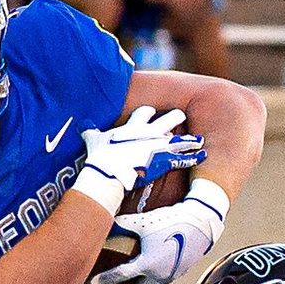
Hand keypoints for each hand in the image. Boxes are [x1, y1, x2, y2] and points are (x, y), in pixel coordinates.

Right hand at [71, 106, 205, 214]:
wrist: (111, 171)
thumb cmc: (102, 157)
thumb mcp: (93, 140)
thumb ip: (90, 131)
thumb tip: (82, 125)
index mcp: (133, 127)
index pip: (144, 113)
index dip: (148, 113)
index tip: (151, 111)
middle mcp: (149, 133)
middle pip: (167, 120)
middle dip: (174, 118)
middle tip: (179, 115)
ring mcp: (160, 146)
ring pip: (179, 138)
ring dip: (189, 139)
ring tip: (198, 139)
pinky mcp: (166, 160)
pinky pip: (184, 157)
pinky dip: (193, 157)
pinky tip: (202, 155)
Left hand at [91, 180, 229, 283]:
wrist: (202, 223)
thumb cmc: (172, 221)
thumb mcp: (144, 221)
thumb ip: (123, 224)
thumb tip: (106, 220)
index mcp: (147, 264)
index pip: (120, 276)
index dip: (104, 280)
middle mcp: (158, 275)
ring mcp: (170, 276)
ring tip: (128, 279)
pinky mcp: (180, 272)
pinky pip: (160, 281)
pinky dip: (150, 279)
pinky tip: (148, 270)